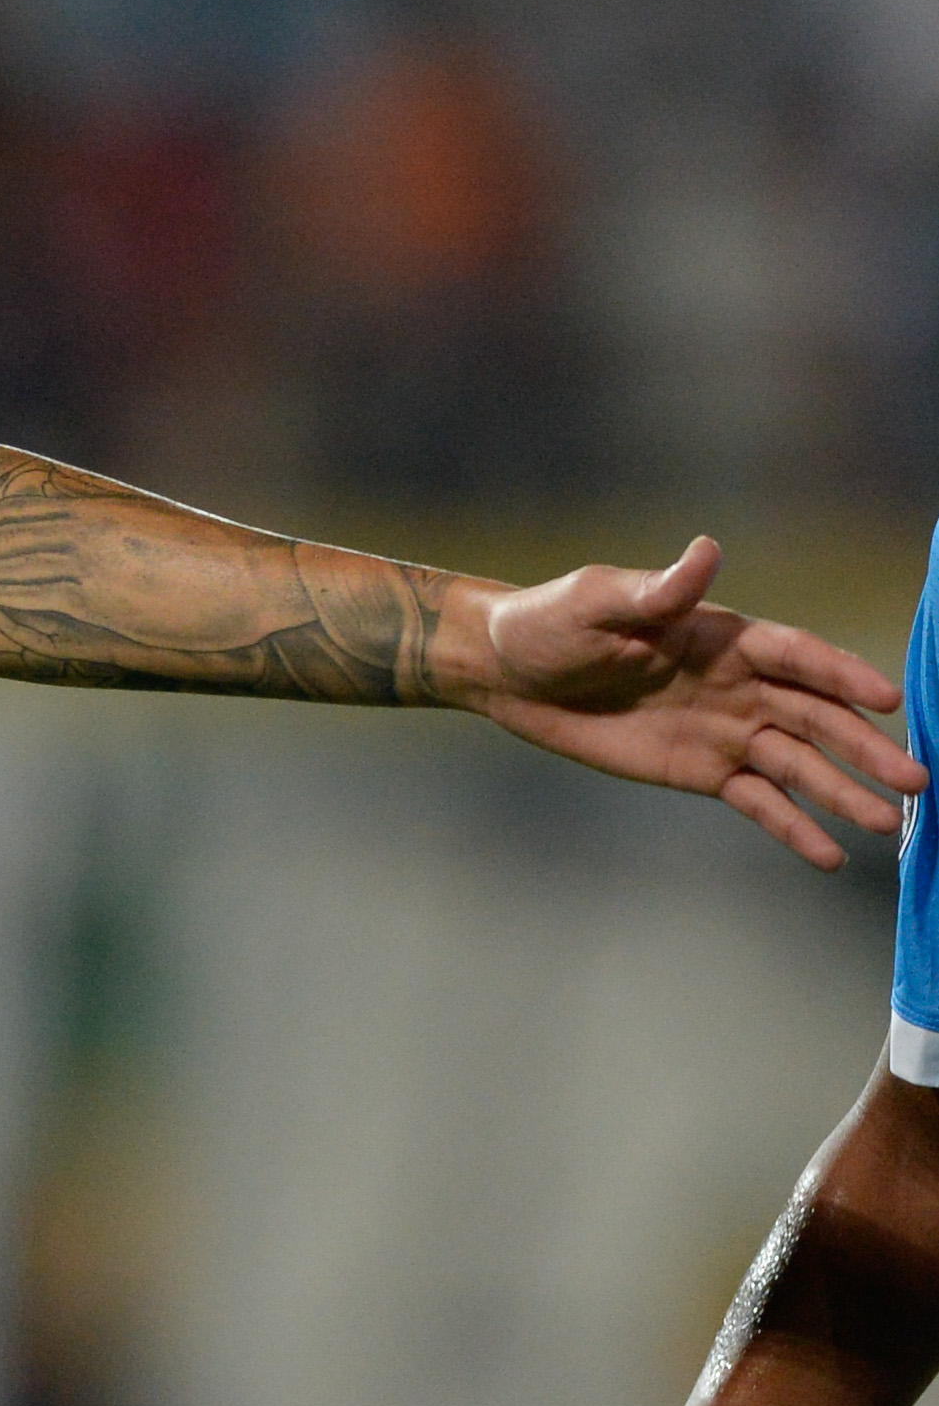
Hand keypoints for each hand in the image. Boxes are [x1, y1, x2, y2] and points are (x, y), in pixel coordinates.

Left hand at [469, 539, 921, 867]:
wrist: (508, 672)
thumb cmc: (552, 622)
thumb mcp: (599, 601)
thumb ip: (659, 590)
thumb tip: (706, 551)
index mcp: (724, 637)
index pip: (798, 656)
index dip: (842, 676)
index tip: (889, 701)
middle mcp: (739, 685)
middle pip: (815, 717)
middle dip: (864, 748)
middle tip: (917, 781)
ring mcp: (724, 731)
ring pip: (797, 764)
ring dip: (843, 793)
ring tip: (890, 824)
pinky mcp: (701, 771)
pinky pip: (756, 801)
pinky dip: (792, 826)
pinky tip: (829, 853)